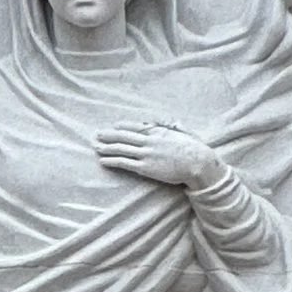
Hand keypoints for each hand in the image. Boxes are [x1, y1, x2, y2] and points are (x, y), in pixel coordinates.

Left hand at [94, 118, 220, 189]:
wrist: (196, 162)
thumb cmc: (194, 148)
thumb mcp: (184, 132)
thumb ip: (175, 127)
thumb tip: (172, 123)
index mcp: (158, 131)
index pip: (136, 127)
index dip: (124, 126)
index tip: (115, 125)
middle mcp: (149, 140)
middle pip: (124, 136)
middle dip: (109, 135)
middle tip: (97, 134)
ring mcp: (146, 154)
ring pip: (121, 148)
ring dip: (107, 147)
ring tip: (95, 146)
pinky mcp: (145, 167)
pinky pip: (124, 162)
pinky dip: (112, 160)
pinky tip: (103, 160)